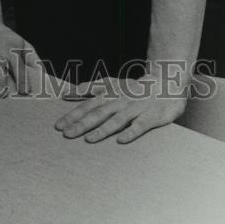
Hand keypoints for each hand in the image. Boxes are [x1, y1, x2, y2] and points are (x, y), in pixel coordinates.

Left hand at [54, 74, 187, 143]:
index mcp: (109, 93)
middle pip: (98, 113)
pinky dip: (130, 132)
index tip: (58, 126)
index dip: (73, 115)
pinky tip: (121, 141)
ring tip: (88, 140)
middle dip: (81, 124)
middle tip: (66, 134)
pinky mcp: (151, 117)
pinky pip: (140, 126)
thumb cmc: (134, 87)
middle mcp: (119, 101)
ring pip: (116, 120)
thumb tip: (70, 92)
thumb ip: (92, 87)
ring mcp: (135, 109)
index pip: (87, 105)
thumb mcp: (112, 83)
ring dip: (102, 130)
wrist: (166, 84)